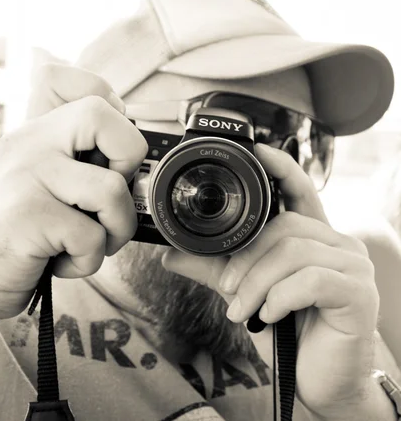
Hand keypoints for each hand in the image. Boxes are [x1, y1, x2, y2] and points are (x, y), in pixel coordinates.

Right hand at [0, 64, 146, 322]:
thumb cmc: (13, 236)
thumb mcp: (36, 184)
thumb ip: (72, 159)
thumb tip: (131, 156)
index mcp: (34, 134)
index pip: (72, 81)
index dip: (109, 106)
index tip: (108, 151)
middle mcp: (27, 144)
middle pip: (101, 115)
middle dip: (129, 162)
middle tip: (107, 197)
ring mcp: (24, 177)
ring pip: (111, 189)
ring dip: (115, 230)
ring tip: (85, 243)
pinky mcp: (26, 216)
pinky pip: (92, 236)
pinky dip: (87, 261)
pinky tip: (58, 261)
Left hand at [162, 144, 384, 419]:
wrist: (321, 382)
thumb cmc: (289, 333)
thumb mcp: (246, 294)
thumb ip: (216, 270)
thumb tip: (172, 254)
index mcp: (313, 240)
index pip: (301, 192)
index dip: (281, 168)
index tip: (256, 150)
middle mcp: (338, 245)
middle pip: (285, 226)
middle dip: (247, 259)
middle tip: (227, 290)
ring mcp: (352, 267)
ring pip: (293, 252)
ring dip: (256, 283)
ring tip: (241, 311)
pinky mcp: (359, 294)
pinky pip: (310, 280)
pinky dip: (280, 297)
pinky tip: (269, 317)